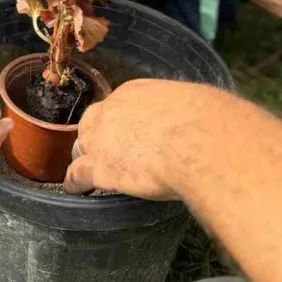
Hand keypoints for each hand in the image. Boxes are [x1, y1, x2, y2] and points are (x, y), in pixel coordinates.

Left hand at [64, 79, 219, 198]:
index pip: (118, 106)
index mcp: (134, 92)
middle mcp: (112, 110)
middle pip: (92, 123)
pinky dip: (75, 182)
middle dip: (96, 136)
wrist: (199, 141)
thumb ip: (180, 110)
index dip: (120, 122)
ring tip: (88, 170)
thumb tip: (190, 119)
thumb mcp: (192, 103)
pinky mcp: (101, 168)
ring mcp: (102, 139)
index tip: (128, 132)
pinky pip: (78, 175)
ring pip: (82, 147)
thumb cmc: (207, 120)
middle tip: (108, 151)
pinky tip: (75, 189)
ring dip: (86, 158)